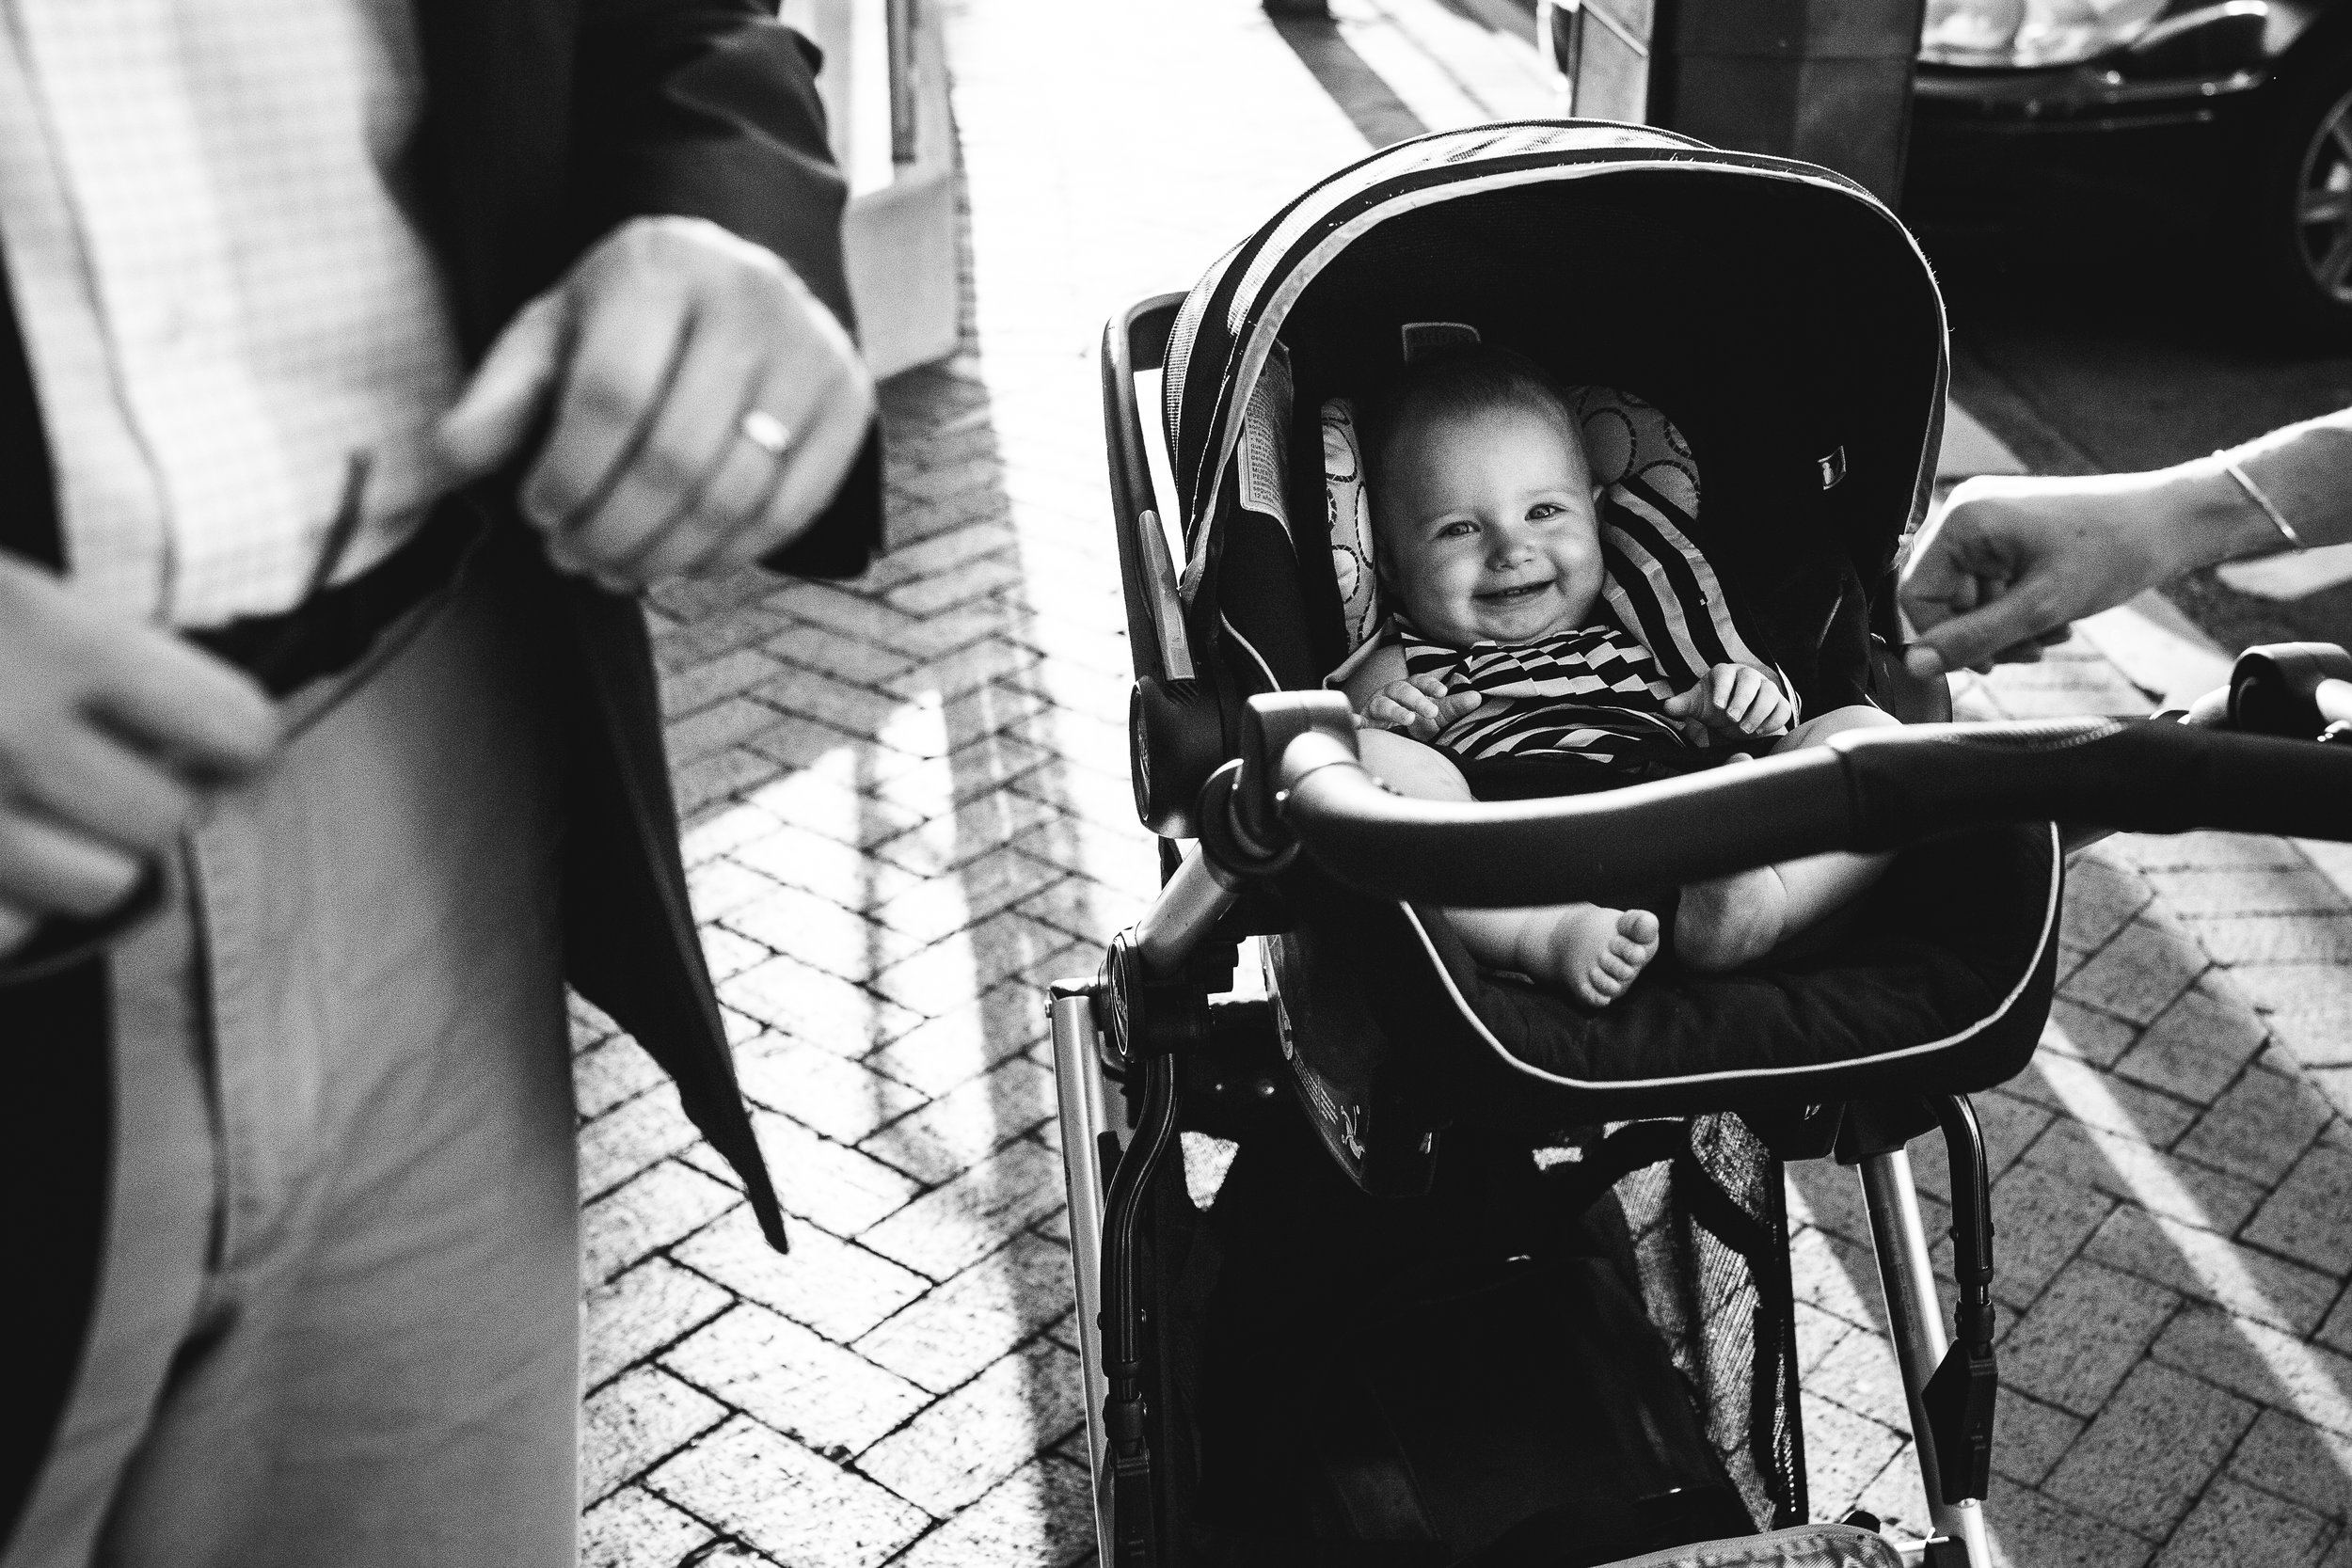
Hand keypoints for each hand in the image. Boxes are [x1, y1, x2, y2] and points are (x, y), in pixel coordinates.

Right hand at [0, 554, 279, 957]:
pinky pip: (14, 931)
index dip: (236, 740)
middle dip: (139, 800)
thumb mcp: (12, 592)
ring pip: (99, 886)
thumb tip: (226, 740)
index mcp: (53, 634)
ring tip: (17, 811)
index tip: (220, 744)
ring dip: (72, 860)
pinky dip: (3, 902)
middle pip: (169, 819)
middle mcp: (13, 730)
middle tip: (89, 771)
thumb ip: (106, 657)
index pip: (236, 726)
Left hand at [433, 215, 875, 589]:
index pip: (612, 395)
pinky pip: (789, 509)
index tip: (537, 513)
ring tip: (617, 569)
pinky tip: (684, 563)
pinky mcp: (850, 401)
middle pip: (674, 457)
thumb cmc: (630, 320)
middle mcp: (750, 299)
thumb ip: (504, 392)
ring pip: (733, 495)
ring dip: (665, 555)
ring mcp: (811, 351)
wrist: (741, 285)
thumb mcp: (557, 332)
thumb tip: (451, 459)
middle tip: (572, 558)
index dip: (568, 474)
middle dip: (612, 529)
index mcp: (661, 268)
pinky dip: (729, 555)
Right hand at [1357, 675, 1480, 740]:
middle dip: (1417, 699)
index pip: (1419, 681)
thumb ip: (1454, 707)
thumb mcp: (1437, 716)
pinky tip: (1355, 723)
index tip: (1444, 691)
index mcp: (1409, 689)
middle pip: (1402, 690)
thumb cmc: (1414, 722)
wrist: (1388, 739)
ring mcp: (1376, 708)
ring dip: (1395, 710)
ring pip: (1383, 704)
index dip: (1430, 685)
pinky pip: (1358, 721)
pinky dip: (1354, 721)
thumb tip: (1477, 697)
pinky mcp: (1364, 723)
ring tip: (1409, 720)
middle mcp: (1391, 694)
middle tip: (1432, 711)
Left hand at [1661, 663, 1789, 741]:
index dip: (1722, 688)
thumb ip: (1683, 705)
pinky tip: (1759, 732)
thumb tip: (1667, 706)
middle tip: (1732, 719)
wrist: (1735, 719)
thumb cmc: (1714, 707)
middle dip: (1742, 699)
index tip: (1717, 706)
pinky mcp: (1780, 704)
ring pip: (1770, 693)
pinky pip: (1783, 709)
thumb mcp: (1697, 706)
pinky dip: (1773, 721)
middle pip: (1750, 680)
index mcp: (1725, 673)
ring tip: (1745, 730)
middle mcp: (1747, 676)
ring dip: (1758, 712)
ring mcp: (1766, 688)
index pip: (1725, 674)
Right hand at [1897, 470, 2216, 676]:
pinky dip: (2020, 608)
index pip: (1918, 595)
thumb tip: (1915, 665)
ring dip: (2007, 626)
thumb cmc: (2115, 551)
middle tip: (2031, 652)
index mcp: (1963, 519)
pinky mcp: (2012, 529)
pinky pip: (1994, 580)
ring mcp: (1991, 518)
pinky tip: (2056, 619)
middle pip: (1946, 597)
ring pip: (1973, 595)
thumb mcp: (2039, 608)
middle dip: (1985, 632)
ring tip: (2052, 635)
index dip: (1945, 638)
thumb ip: (1972, 639)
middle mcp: (1968, 512)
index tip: (1989, 663)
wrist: (2176, 520)